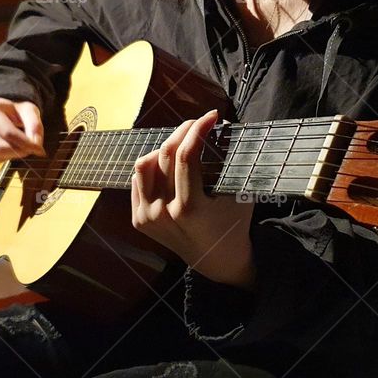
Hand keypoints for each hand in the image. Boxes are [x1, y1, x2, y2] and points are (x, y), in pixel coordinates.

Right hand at [0, 97, 45, 172]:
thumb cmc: (17, 113)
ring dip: (7, 158)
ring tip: (14, 148)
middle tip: (27, 149)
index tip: (38, 148)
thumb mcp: (30, 111)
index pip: (8, 133)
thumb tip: (34, 144)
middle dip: (18, 152)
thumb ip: (35, 125)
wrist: (4, 115)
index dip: (25, 144)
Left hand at [131, 110, 255, 288]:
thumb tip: (224, 126)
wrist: (216, 260)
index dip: (198, 130)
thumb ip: (231, 163)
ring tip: (183, 143)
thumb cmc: (233, 223)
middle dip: (182, 130)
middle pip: (164, 154)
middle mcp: (163, 214)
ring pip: (144, 164)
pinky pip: (138, 180)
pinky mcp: (138, 219)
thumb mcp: (239, 194)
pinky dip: (152, 166)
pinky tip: (168, 164)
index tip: (211, 116)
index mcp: (189, 209)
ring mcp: (147, 217)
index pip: (185, 156)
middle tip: (197, 122)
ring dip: (164, 147)